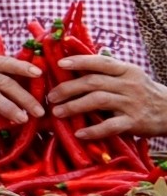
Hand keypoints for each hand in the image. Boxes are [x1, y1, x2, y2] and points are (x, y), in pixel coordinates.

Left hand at [43, 53, 166, 142]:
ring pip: (98, 101)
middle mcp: (129, 85)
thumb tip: (75, 66)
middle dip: (68, 88)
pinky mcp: (134, 122)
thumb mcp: (131, 77)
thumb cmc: (144, 93)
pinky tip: (79, 133)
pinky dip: (93, 130)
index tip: (60, 64)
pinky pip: (110, 126)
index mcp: (127, 71)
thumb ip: (108, 73)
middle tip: (51, 96)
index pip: (101, 62)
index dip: (80, 62)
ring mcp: (132, 103)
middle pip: (94, 82)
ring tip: (57, 112)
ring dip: (74, 106)